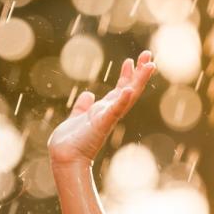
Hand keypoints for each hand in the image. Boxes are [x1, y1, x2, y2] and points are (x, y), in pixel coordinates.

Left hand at [47, 50, 155, 165]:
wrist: (64, 158)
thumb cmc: (70, 142)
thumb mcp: (77, 117)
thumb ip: (83, 106)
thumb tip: (88, 94)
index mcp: (103, 110)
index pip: (119, 89)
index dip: (126, 75)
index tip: (130, 60)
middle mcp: (109, 113)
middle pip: (129, 89)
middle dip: (139, 73)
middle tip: (149, 55)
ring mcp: (107, 118)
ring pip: (127, 96)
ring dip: (139, 80)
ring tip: (149, 65)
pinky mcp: (101, 124)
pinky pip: (113, 111)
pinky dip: (121, 101)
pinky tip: (128, 89)